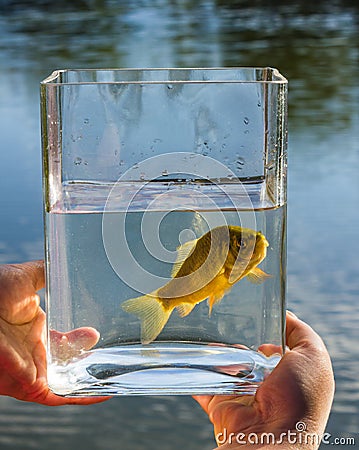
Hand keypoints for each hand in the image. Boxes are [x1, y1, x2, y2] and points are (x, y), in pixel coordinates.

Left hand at [0, 261, 108, 405]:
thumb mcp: (24, 278)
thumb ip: (43, 273)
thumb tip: (62, 260)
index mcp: (32, 329)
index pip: (61, 339)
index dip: (79, 338)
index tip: (96, 331)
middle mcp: (32, 352)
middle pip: (66, 361)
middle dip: (88, 358)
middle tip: (110, 350)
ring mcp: (33, 370)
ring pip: (67, 381)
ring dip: (89, 378)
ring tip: (114, 372)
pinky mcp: (31, 385)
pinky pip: (60, 397)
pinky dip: (82, 397)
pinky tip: (103, 392)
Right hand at [194, 311, 334, 448]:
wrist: (270, 438)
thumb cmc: (298, 397)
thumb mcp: (314, 356)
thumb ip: (302, 333)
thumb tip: (284, 315)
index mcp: (290, 377)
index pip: (277, 348)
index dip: (268, 333)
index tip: (257, 320)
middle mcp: (267, 388)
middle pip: (249, 356)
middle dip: (240, 342)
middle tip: (229, 327)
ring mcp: (243, 397)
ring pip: (226, 368)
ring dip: (218, 355)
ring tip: (213, 339)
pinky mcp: (222, 405)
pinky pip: (205, 386)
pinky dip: (198, 374)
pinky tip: (195, 358)